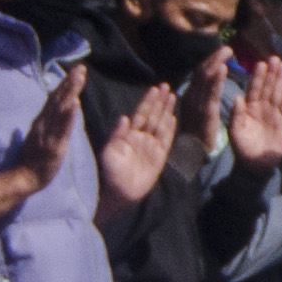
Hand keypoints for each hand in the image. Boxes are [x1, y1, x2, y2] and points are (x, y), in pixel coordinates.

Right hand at [14, 64, 86, 188]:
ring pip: (60, 109)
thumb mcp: (38, 134)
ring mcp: (49, 133)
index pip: (55, 98)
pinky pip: (62, 130)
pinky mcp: (54, 146)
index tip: (77, 70)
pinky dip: (69, 117)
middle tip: (81, 67)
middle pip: (58, 99)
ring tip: (79, 78)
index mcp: (42, 120)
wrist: (24, 177)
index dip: (66, 83)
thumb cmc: (33, 157)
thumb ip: (46, 120)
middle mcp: (44, 122)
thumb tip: (56, 107)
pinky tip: (75, 105)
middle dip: (70, 82)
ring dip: (70, 93)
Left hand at [97, 80, 175, 210]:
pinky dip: (170, 129)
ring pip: (160, 124)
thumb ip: (116, 135)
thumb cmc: (108, 174)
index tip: (155, 88)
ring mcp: (150, 148)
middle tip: (166, 86)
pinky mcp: (158, 159)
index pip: (140, 113)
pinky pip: (166, 141)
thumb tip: (124, 117)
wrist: (117, 195)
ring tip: (173, 96)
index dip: (148, 101)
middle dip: (159, 101)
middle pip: (152, 115)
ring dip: (166, 111)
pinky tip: (173, 118)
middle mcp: (140, 138)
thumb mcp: (109, 153)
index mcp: (127, 135)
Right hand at [173, 49, 229, 152]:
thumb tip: (208, 84)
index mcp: (189, 96)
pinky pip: (210, 92)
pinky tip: (223, 68)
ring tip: (227, 51)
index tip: (221, 52)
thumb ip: (201, 98)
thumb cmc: (197, 136)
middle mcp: (190, 96)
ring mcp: (196, 103)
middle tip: (227, 47)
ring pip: (204, 77)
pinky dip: (216, 79)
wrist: (191, 154)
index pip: (199, 73)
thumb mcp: (197, 113)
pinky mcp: (204, 112)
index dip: (210, 61)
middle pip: (201, 71)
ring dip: (216, 62)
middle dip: (214, 57)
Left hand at [226, 57, 281, 170]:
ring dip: (281, 80)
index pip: (254, 89)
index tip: (261, 63)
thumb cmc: (242, 149)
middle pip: (268, 88)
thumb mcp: (235, 132)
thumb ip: (236, 115)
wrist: (255, 167)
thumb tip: (238, 97)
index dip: (258, 77)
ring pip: (277, 94)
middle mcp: (261, 109)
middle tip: (276, 58)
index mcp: (248, 109)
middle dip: (272, 73)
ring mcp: (273, 115)